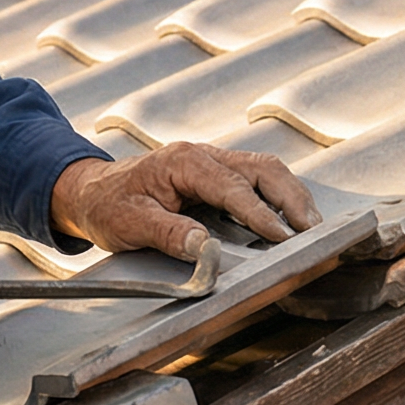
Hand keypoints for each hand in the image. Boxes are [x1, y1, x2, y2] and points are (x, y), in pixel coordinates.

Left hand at [50, 144, 321, 260]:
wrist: (90, 192)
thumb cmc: (107, 204)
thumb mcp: (129, 223)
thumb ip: (169, 234)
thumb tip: (205, 248)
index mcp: (183, 162)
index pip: (232, 187)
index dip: (259, 212)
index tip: (281, 236)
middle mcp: (203, 156)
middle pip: (261, 168)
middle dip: (291, 196)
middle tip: (313, 228)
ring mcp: (212, 164)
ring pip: (264, 170)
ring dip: (291, 195)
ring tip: (312, 225)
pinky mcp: (215, 177)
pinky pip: (255, 180)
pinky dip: (279, 196)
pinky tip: (291, 218)